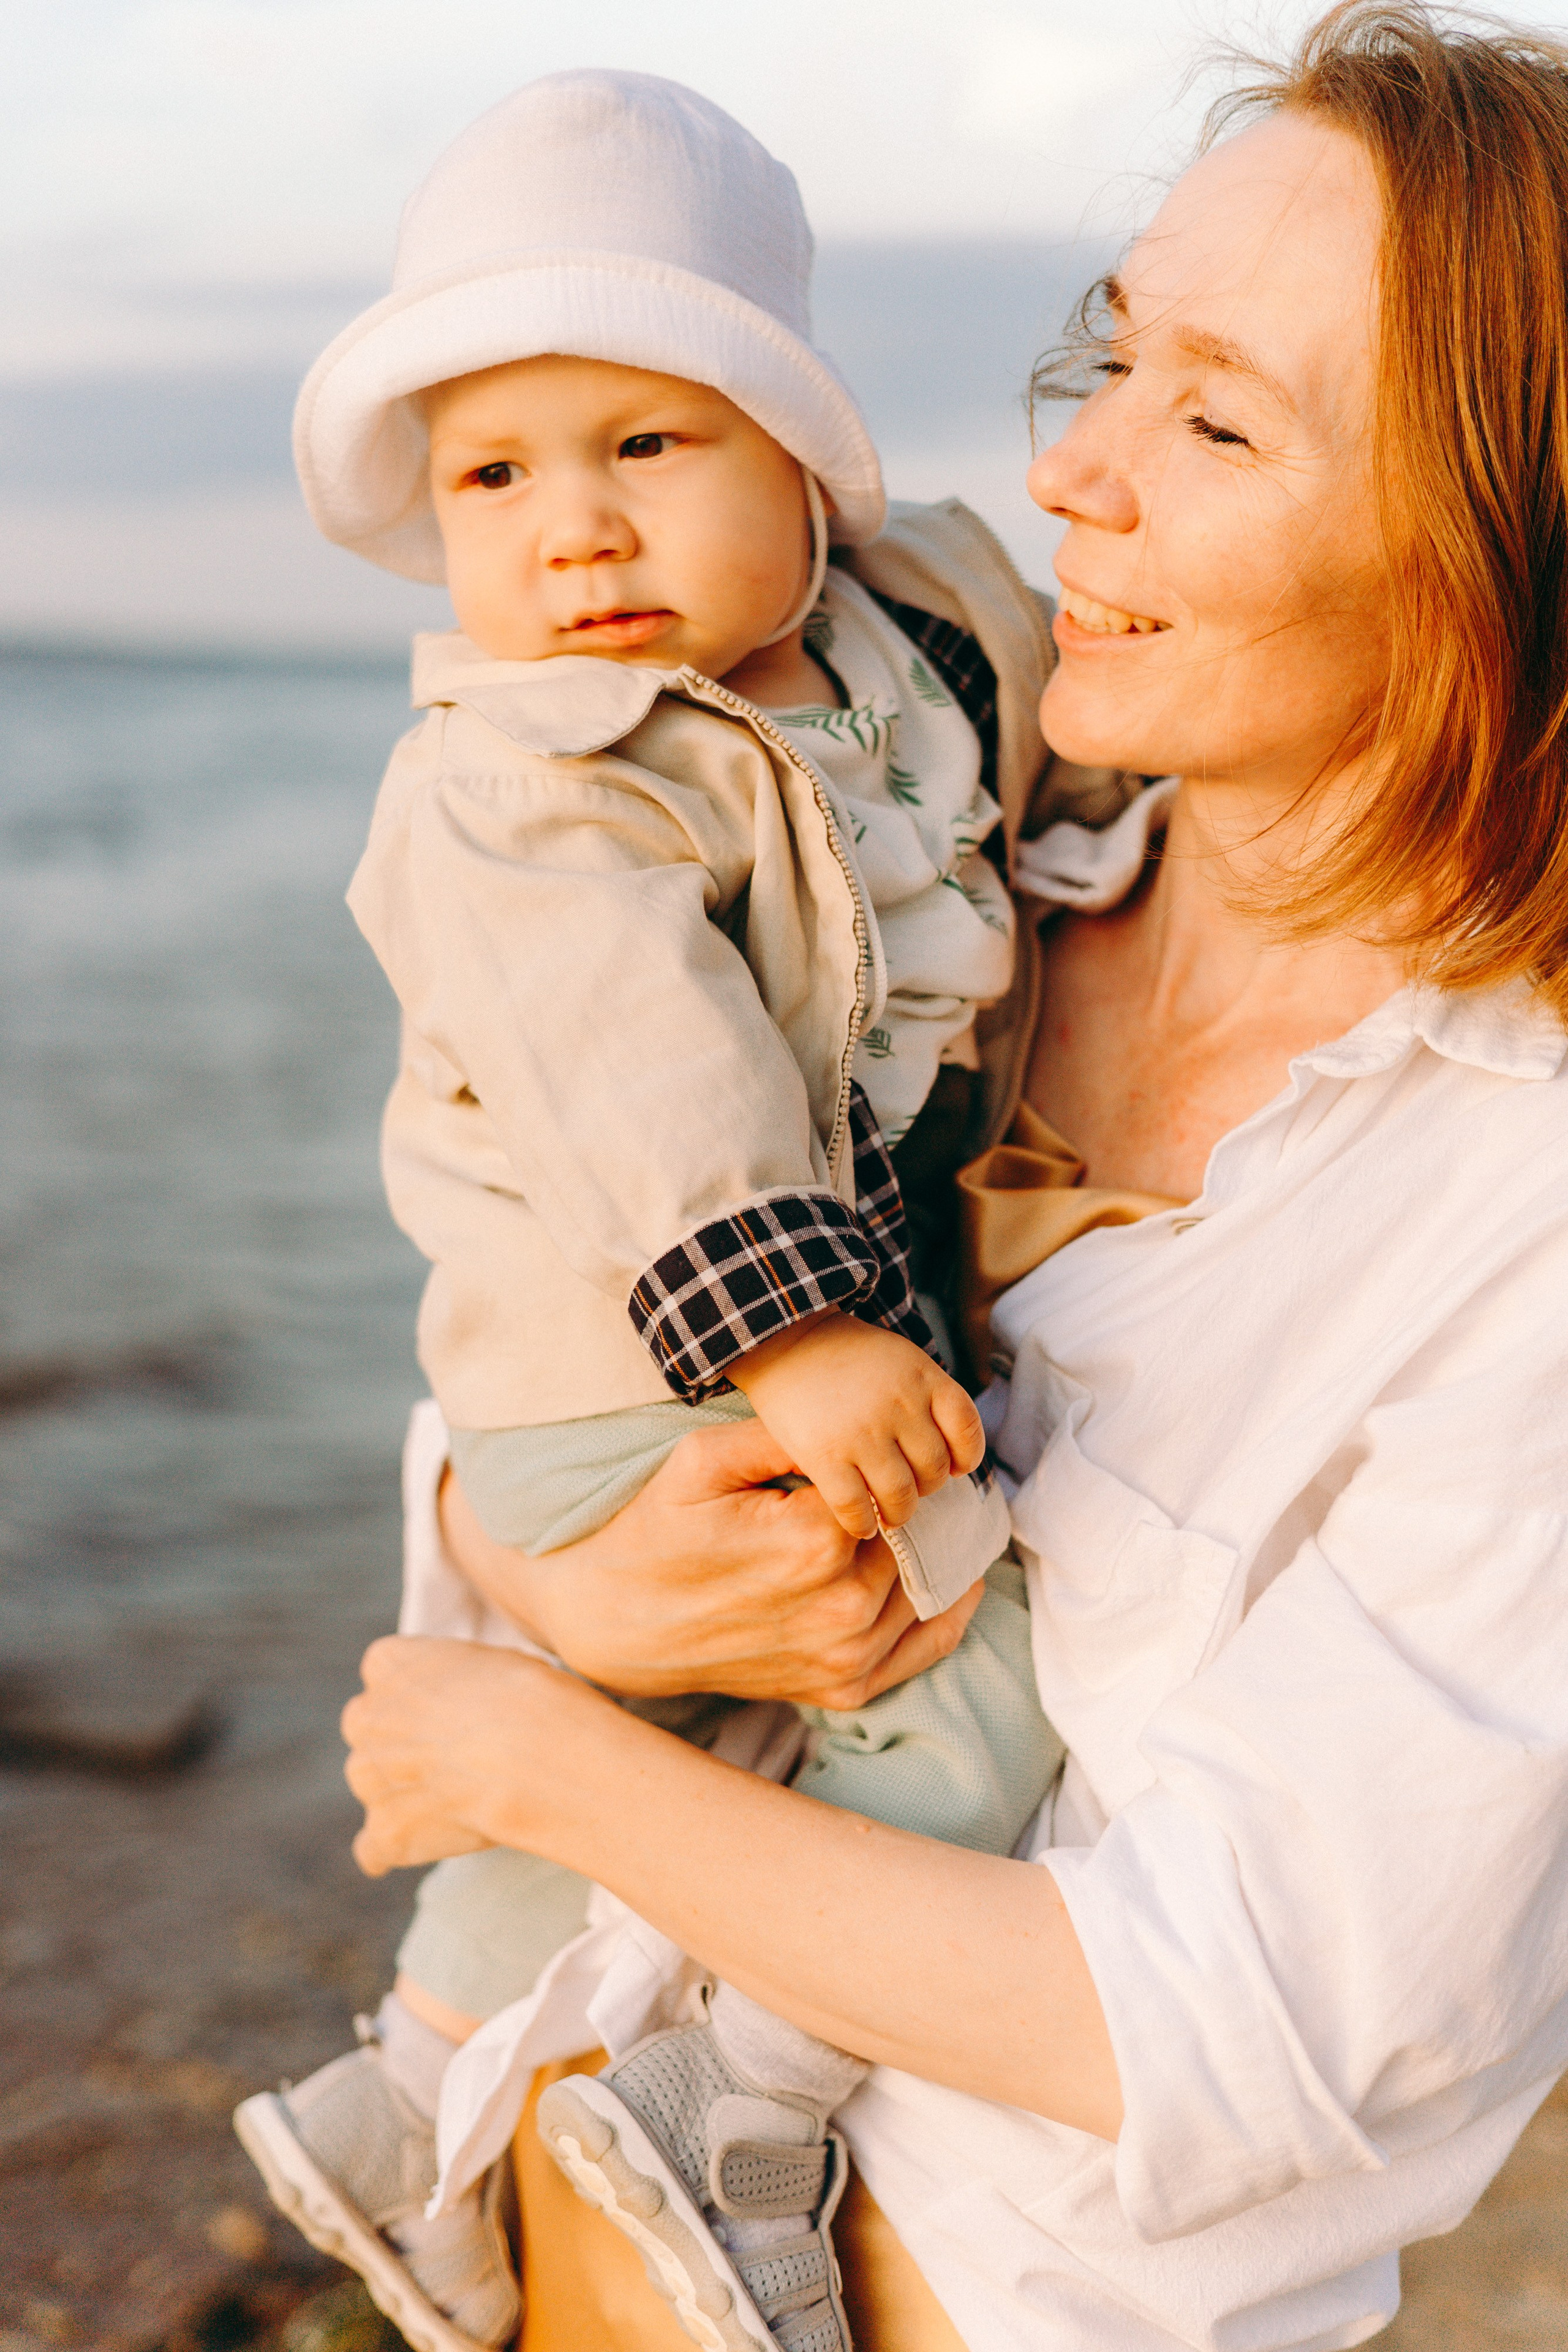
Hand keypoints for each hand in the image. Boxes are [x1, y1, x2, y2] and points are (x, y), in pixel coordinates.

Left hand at [342, 1635, 610, 1875]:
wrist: (529, 1752)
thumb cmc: (524, 1695)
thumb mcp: (488, 1659)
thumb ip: (455, 1679)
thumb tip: (467, 1698)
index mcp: (388, 1663)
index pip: (385, 1668)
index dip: (419, 1691)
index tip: (448, 1704)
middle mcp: (366, 1718)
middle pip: (370, 1728)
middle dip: (400, 1740)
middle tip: (451, 1752)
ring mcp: (369, 1778)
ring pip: (372, 1785)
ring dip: (400, 1791)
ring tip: (453, 1798)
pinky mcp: (386, 1830)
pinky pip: (373, 1847)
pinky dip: (390, 1848)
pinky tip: (414, 1844)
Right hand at [439, 1416, 982, 1710]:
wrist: (616, 1621)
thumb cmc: (656, 1530)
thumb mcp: (704, 1459)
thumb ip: (784, 1433)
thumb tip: (853, 1420)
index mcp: (815, 1542)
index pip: (895, 1490)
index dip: (896, 1466)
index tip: (897, 1449)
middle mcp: (841, 1607)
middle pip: (918, 1541)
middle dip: (921, 1510)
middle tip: (923, 1480)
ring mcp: (844, 1656)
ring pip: (927, 1591)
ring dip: (935, 1556)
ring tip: (938, 1522)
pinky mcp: (840, 1688)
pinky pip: (920, 1651)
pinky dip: (943, 1617)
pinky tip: (954, 1586)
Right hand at [729, 1311, 984, 1538]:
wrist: (785, 1340)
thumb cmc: (847, 1356)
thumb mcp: (901, 1358)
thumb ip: (928, 1398)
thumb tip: (950, 1460)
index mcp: (923, 1377)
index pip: (967, 1430)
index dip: (965, 1457)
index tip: (952, 1467)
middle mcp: (899, 1405)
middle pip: (934, 1470)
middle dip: (925, 1487)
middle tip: (909, 1488)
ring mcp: (863, 1432)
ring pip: (900, 1497)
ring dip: (898, 1513)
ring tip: (889, 1513)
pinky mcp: (825, 1456)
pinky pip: (855, 1508)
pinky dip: (862, 1523)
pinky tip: (860, 1522)